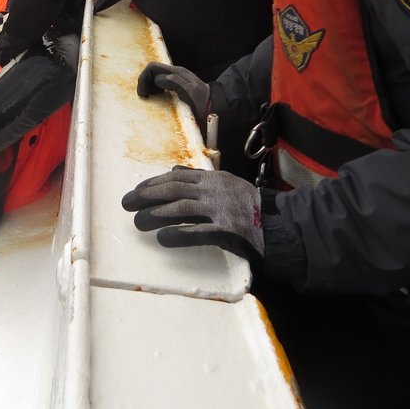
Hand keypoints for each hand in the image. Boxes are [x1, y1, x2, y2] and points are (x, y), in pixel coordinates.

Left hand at [121, 166, 262, 266]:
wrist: (282, 226)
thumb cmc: (251, 208)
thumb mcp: (227, 184)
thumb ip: (201, 179)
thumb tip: (174, 170)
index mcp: (215, 180)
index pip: (177, 178)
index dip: (154, 184)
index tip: (136, 190)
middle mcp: (216, 191)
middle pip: (175, 190)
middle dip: (148, 196)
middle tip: (127, 204)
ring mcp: (223, 211)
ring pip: (183, 208)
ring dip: (157, 215)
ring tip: (138, 222)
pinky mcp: (229, 232)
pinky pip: (200, 232)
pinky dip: (179, 234)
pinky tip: (163, 238)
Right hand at [136, 62, 210, 125]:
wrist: (219, 107)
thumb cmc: (203, 103)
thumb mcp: (190, 92)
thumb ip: (174, 82)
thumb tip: (157, 80)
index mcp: (176, 72)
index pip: (152, 68)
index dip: (143, 79)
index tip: (143, 96)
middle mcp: (176, 73)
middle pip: (152, 71)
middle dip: (145, 83)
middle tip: (146, 98)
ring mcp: (178, 79)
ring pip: (156, 77)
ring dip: (150, 87)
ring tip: (152, 99)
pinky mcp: (179, 87)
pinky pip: (162, 84)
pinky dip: (156, 90)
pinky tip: (160, 101)